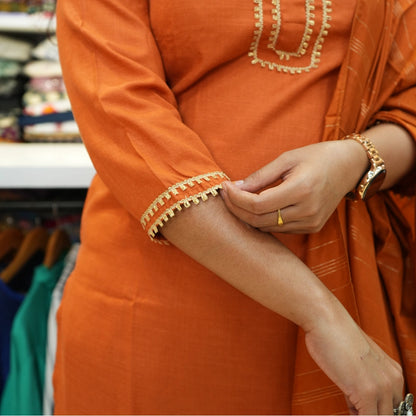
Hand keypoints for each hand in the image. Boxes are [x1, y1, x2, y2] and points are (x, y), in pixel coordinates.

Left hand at [221, 140, 367, 232]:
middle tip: (224, 195)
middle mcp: (307, 211)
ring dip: (247, 216)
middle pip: (259, 220)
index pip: (257, 204)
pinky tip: (254, 208)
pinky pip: (279, 229)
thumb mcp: (287, 159)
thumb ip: (260, 176)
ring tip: (235, 200)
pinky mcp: (312, 227)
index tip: (224, 187)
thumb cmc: (316, 156)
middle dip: (236, 208)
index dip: (236, 198)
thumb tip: (235, 188)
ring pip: (267, 228)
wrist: (348, 167)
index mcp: (301, 190)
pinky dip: (263, 220)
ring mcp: (311, 222)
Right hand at [304, 302, 403, 414]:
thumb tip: (357, 403)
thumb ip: (363, 381)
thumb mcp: (357, 360)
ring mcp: (381, 387)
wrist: (325, 319)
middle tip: (353, 407)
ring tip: (348, 403)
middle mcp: (392, 380)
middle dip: (370, 412)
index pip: (393, 406)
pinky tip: (347, 408)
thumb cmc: (334, 334)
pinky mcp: (365, 393)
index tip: (361, 408)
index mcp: (393, 371)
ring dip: (362, 414)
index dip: (376, 409)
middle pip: (389, 414)